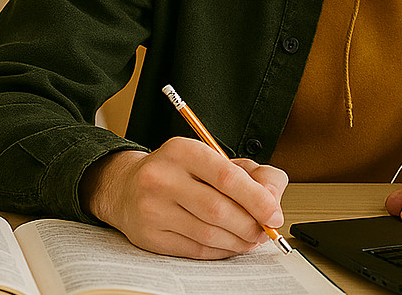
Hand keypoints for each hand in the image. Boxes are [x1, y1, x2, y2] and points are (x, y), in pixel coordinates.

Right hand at [80, 137, 287, 258]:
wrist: (127, 187)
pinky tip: (231, 245)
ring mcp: (152, 209)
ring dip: (238, 241)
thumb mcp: (213, 158)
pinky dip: (220, 251)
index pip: (228, 177)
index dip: (257, 199)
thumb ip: (251, 173)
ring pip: (208, 233)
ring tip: (252, 238)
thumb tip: (273, 200)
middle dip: (250, 224)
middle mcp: (163, 178)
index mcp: (183, 151)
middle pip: (219, 209)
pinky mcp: (149, 236)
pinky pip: (195, 249)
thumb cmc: (180, 172)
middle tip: (266, 230)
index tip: (275, 214)